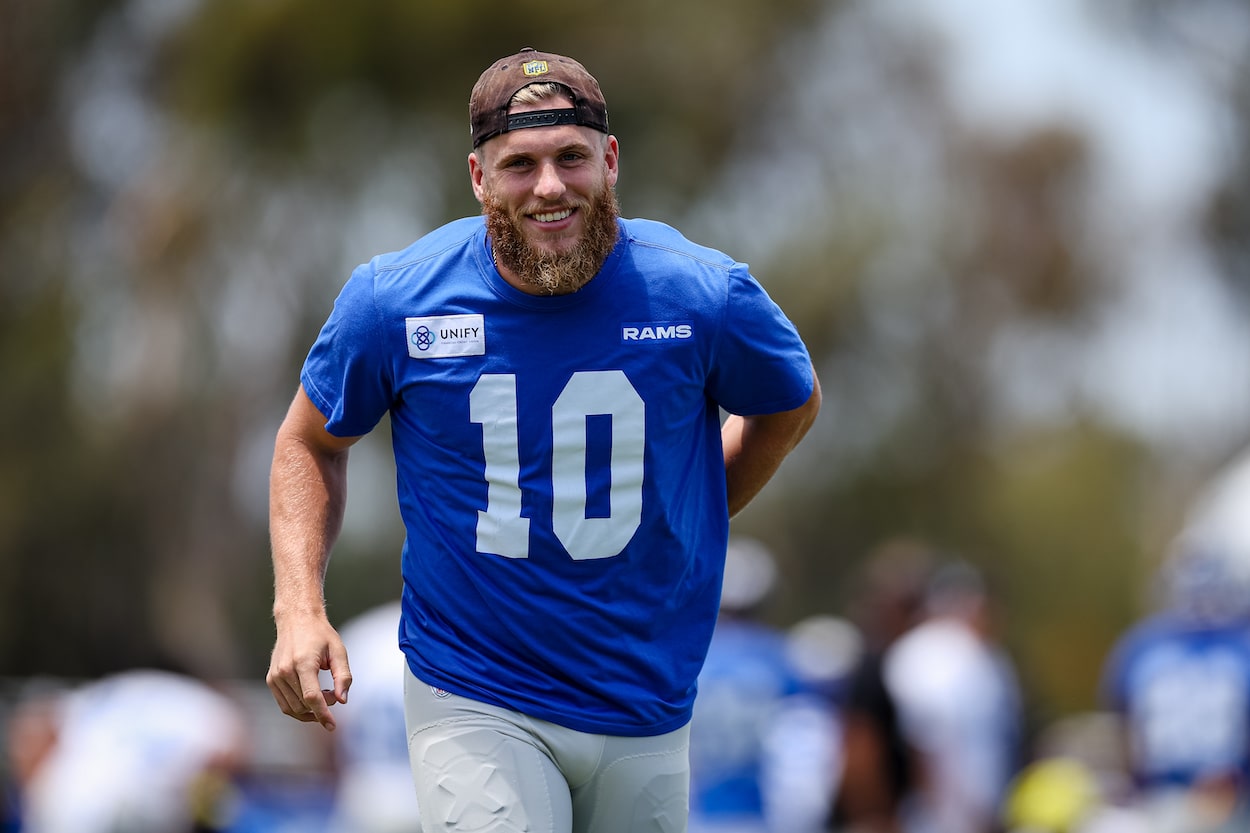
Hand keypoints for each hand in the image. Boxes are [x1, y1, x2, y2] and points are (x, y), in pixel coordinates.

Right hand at [266, 612, 351, 731]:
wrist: (296, 620)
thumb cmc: (321, 635)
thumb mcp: (339, 651)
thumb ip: (343, 676)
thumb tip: (343, 701)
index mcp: (302, 662)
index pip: (311, 697)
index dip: (323, 714)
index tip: (333, 726)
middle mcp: (285, 671)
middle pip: (303, 705)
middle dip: (322, 708)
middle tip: (335, 695)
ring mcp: (275, 677)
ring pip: (293, 709)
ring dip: (311, 710)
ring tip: (325, 694)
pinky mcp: (271, 680)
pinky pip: (285, 705)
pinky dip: (299, 708)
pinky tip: (313, 698)